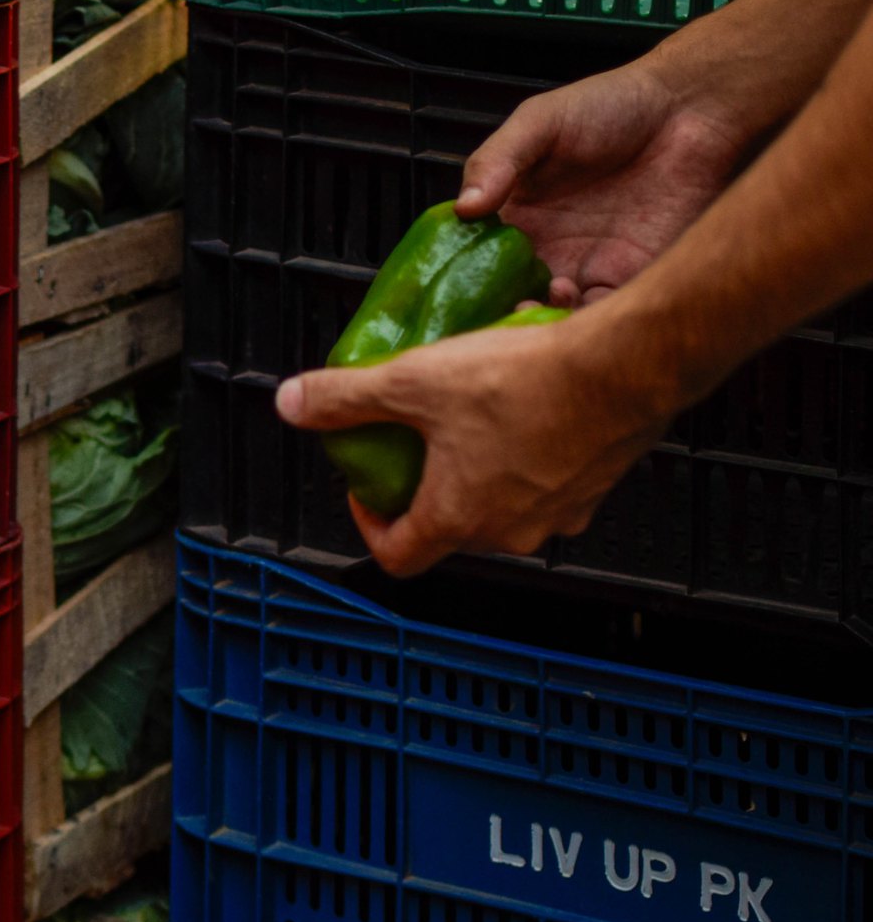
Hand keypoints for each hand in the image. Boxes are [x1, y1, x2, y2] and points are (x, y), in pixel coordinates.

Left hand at [275, 313, 671, 576]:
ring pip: (502, 504)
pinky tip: (524, 405)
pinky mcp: (596, 485)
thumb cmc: (525, 382)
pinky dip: (527, 454)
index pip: (398, 555)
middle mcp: (510, 530)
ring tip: (468, 417)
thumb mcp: (414, 382)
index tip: (366, 491)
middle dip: (424, 489)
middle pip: (449, 528)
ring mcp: (559, 513)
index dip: (369, 526)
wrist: (628, 365)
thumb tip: (294, 401)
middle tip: (414, 444)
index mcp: (458, 519)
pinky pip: (548, 481)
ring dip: (478, 469)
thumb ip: (347, 398)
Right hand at [458, 62, 749, 306]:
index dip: (459, 283)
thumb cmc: (613, 104)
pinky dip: (582, 319)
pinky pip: (600, 315)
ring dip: (540, 318)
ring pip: (550, 316)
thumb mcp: (539, 122)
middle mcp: (545, 249)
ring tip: (546, 294)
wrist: (691, 108)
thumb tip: (463, 208)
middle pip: (507, 300)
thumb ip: (496, 160)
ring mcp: (586, 266)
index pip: (473, 262)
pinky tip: (574, 298)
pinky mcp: (629, 277)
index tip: (451, 292)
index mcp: (514, 218)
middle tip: (501, 304)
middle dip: (497, 314)